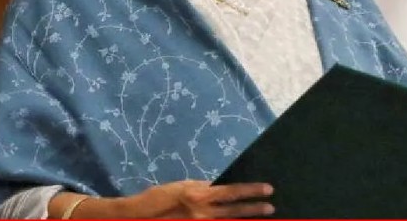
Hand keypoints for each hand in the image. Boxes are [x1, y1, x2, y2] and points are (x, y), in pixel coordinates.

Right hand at [121, 180, 274, 218]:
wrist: (136, 217)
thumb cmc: (158, 198)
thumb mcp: (182, 187)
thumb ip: (201, 189)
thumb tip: (217, 189)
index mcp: (198, 194)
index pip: (231, 192)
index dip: (250, 191)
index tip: (267, 189)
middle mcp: (201, 212)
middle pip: (234, 211)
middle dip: (254, 209)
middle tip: (271, 207)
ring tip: (260, 218)